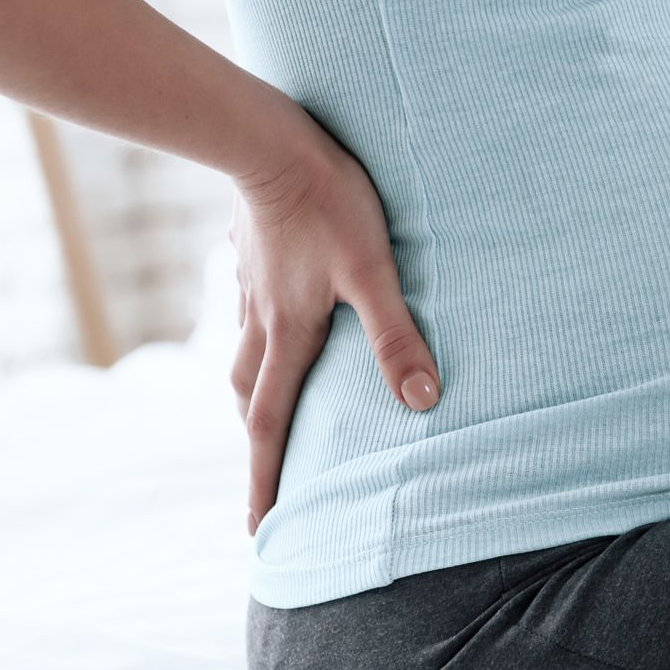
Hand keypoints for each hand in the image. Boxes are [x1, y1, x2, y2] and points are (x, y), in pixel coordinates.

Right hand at [229, 128, 439, 536]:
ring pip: (246, 356)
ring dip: (256, 393)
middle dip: (257, 444)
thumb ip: (396, 337)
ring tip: (268, 415)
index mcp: (287, 333)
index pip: (271, 424)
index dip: (266, 478)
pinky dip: (259, 340)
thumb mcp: (373, 271)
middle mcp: (260, 319)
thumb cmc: (330, 203)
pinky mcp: (251, 257)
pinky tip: (275, 327)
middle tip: (263, 477)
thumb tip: (423, 401)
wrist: (268, 141)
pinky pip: (250, 315)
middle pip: (251, 397)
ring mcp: (251, 287)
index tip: (257, 528)